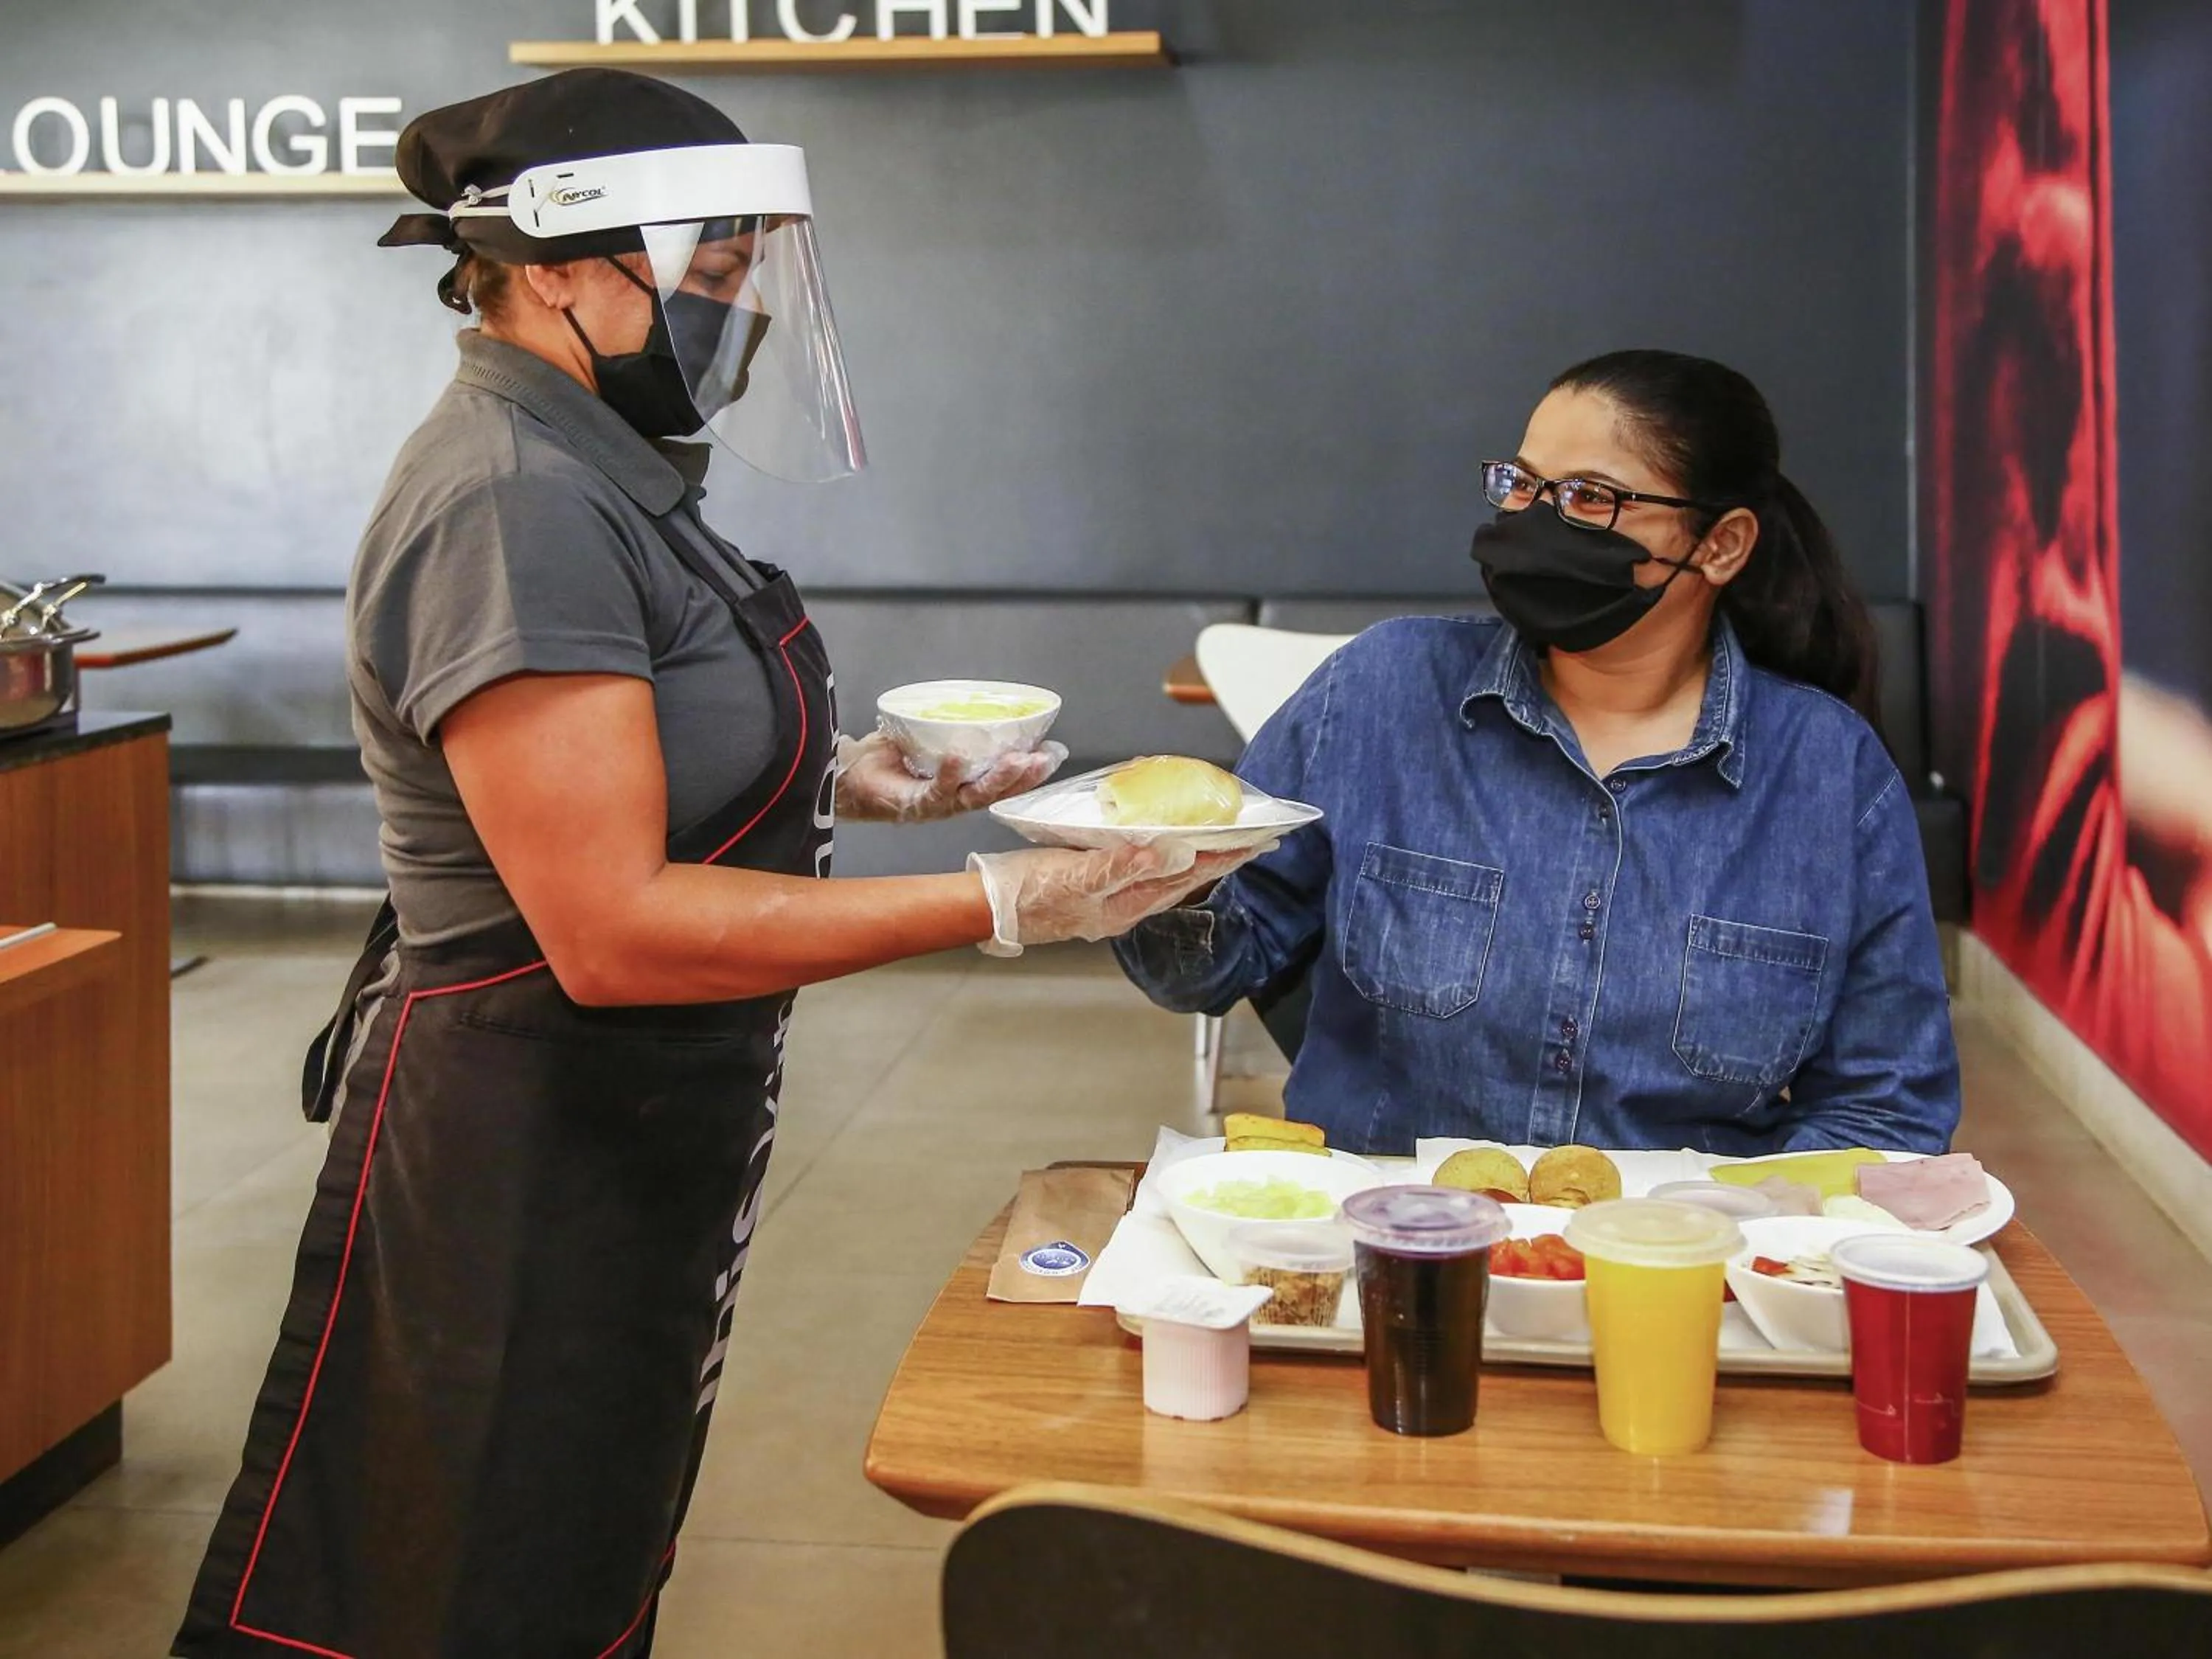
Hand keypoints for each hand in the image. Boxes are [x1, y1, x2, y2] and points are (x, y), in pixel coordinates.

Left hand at [834, 731, 1067, 824]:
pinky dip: (950, 774)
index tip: (1052, 752)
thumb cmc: (884, 757)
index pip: (1002, 779)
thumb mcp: (925, 735)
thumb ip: (950, 724)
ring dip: (998, 779)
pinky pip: (936, 792)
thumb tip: (977, 697)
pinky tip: (960, 757)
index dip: (1028, 770)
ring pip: (975, 797)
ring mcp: (935, 806)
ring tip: (1016, 760)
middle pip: (997, 792)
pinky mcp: (913, 806)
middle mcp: (953, 799)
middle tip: (1044, 759)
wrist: (845, 774)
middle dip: (1024, 777)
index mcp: (961, 784)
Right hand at [967, 840, 1273, 956]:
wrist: (986, 907)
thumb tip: (1173, 854)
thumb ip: (1123, 865)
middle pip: (1184, 879)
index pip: (1188, 877)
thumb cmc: (1027, 891)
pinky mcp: (1092, 889)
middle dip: (1220, 858)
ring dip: (1195, 859)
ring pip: (1164, 878)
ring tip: (1220, 842)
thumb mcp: (1076, 876)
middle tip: (1254, 839)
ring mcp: (1109, 900)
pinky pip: (1139, 872)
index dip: (1225, 858)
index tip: (1259, 842)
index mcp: (1127, 905)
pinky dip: (1160, 857)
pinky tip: (1161, 848)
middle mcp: (1125, 907)